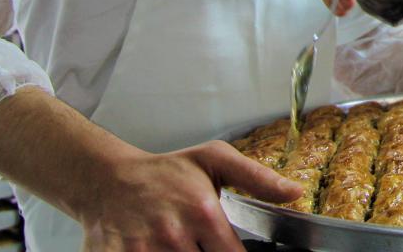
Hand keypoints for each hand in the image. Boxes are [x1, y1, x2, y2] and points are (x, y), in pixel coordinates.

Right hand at [79, 140, 300, 250]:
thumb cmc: (165, 173)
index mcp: (203, 213)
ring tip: (182, 244)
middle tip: (201, 242)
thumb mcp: (214, 160)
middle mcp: (174, 235)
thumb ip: (257, 178)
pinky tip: (160, 249)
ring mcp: (143, 251)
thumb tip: (295, 193)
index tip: (233, 251)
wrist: (108, 179)